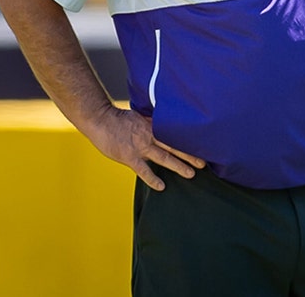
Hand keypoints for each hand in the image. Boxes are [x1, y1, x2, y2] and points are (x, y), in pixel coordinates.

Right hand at [84, 106, 205, 190]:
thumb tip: (165, 127)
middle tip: (204, 163)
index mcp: (153, 126)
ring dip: (178, 166)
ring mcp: (140, 146)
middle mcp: (150, 135)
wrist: (100, 119)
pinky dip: (153, 179)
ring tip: (191, 174)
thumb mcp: (140, 117)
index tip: (202, 146)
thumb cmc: (119, 119)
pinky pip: (143, 170)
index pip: (175, 134)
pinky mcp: (129, 156)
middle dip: (190, 155)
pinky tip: (162, 187)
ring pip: (164, 157)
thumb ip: (153, 124)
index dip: (189, 141)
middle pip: (174, 146)